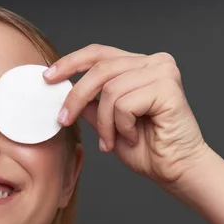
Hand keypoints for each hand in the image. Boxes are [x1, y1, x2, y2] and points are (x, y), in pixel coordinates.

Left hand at [44, 44, 209, 185]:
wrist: (175, 170)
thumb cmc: (146, 149)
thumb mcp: (106, 122)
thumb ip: (90, 104)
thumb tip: (62, 90)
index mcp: (140, 65)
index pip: (99, 53)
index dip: (71, 62)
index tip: (48, 77)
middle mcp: (154, 62)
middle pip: (100, 69)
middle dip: (76, 98)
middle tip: (64, 120)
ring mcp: (163, 72)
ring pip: (110, 91)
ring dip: (104, 123)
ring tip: (113, 140)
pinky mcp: (168, 88)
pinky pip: (124, 104)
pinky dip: (121, 126)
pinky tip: (133, 137)